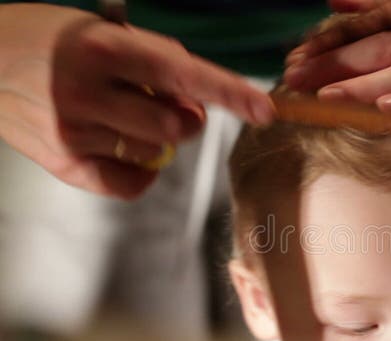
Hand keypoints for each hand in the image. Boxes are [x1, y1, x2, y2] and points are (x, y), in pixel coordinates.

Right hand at [0, 4, 273, 198]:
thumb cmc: (48, 40)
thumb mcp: (101, 29)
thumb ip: (155, 61)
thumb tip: (198, 98)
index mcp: (102, 49)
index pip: (183, 73)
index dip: (229, 92)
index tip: (264, 108)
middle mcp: (87, 91)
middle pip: (177, 127)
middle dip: (188, 118)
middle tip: (167, 102)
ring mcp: (73, 132)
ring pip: (157, 153)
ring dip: (159, 138)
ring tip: (128, 115)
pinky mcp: (62, 163)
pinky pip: (130, 183)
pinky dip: (143, 169)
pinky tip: (126, 147)